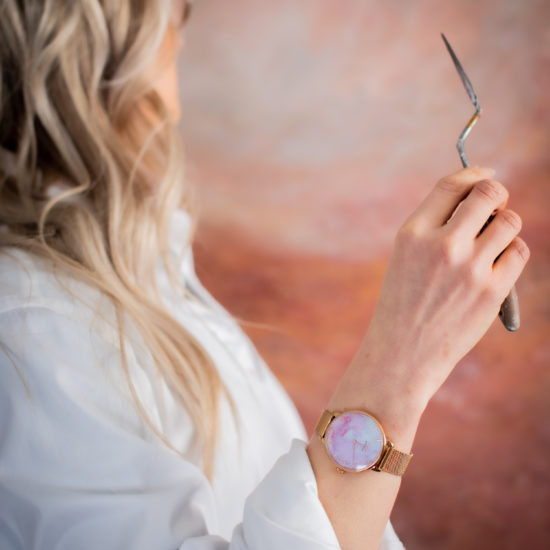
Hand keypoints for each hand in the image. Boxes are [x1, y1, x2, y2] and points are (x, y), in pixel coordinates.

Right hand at [351, 167, 529, 410]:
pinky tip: (498, 265)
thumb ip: (437, 226)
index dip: (474, 172)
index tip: (485, 174)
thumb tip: (482, 199)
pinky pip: (520, 252)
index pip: (451, 184)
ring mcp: (469, 268)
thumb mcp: (406, 257)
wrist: (402, 352)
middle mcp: (441, 244)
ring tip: (493, 241)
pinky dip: (514, 253)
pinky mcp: (492, 290)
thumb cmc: (403, 303)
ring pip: (510, 222)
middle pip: (488, 194)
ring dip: (506, 225)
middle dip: (497, 194)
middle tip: (494, 205)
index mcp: (413, 233)